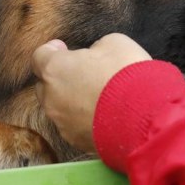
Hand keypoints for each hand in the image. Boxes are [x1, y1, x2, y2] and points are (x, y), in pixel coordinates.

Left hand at [31, 33, 151, 152]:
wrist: (144, 116)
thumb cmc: (127, 74)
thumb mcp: (114, 43)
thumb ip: (95, 49)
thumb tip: (94, 57)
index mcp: (56, 69)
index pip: (39, 57)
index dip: (52, 50)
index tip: (63, 48)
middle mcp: (51, 98)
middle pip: (45, 85)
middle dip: (60, 77)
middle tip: (82, 72)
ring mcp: (62, 123)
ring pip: (59, 108)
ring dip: (72, 100)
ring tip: (96, 96)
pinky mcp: (77, 141)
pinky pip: (73, 126)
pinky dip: (83, 119)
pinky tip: (102, 114)